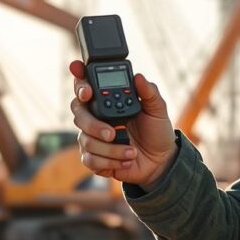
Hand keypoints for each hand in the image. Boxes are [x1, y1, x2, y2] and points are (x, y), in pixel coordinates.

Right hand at [69, 60, 177, 185]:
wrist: (160, 160)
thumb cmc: (156, 131)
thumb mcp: (157, 110)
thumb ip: (149, 92)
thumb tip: (138, 77)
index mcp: (107, 101)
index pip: (85, 88)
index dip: (80, 85)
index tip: (87, 91)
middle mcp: (96, 117)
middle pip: (78, 114)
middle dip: (93, 124)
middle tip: (111, 133)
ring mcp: (93, 138)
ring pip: (86, 140)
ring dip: (112, 149)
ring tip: (132, 151)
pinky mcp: (94, 158)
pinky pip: (90, 159)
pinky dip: (110, 162)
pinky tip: (126, 161)